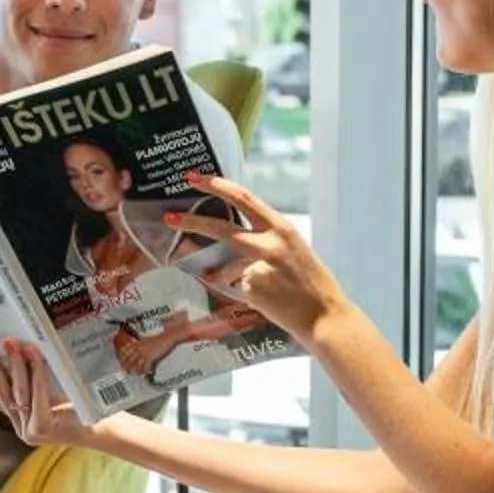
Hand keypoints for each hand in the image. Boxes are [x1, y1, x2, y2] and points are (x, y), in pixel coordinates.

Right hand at [0, 339, 90, 448]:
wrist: (106, 431)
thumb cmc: (83, 409)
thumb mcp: (53, 394)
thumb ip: (34, 382)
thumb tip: (18, 348)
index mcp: (19, 418)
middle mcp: (21, 426)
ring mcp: (31, 429)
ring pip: (17, 392)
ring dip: (12, 364)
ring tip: (8, 343)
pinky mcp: (44, 428)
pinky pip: (37, 394)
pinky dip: (34, 372)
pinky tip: (32, 354)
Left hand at [113, 323, 174, 377]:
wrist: (167, 336)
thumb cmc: (158, 338)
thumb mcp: (146, 340)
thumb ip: (139, 345)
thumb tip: (135, 349)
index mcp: (137, 343)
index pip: (125, 350)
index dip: (121, 358)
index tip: (121, 362)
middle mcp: (139, 347)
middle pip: (128, 358)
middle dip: (126, 366)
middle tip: (126, 371)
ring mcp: (144, 352)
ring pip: (135, 363)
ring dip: (134, 370)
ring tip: (134, 374)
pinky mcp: (151, 356)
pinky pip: (144, 365)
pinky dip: (143, 370)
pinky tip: (143, 373)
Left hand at [173, 174, 340, 338]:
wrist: (324, 315)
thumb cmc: (310, 282)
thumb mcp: (293, 248)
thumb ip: (266, 238)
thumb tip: (234, 234)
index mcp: (281, 227)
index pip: (244, 197)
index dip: (216, 185)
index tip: (195, 177)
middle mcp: (269, 244)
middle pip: (221, 228)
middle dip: (191, 221)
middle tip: (170, 217)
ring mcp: (258, 267)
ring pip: (223, 267)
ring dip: (215, 273)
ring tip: (217, 279)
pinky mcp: (251, 289)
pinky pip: (235, 288)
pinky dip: (240, 293)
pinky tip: (262, 301)